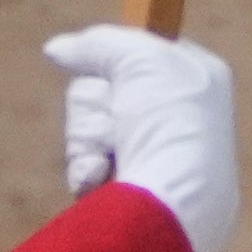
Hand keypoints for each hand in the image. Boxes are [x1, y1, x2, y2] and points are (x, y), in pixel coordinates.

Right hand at [43, 23, 238, 251]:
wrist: (173, 207)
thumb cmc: (171, 122)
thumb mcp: (140, 60)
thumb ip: (98, 43)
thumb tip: (56, 50)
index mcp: (195, 80)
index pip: (142, 53)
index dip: (119, 58)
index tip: (108, 64)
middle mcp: (174, 115)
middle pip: (103, 87)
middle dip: (98, 102)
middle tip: (118, 117)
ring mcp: (148, 155)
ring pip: (87, 125)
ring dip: (91, 136)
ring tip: (113, 154)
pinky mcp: (125, 189)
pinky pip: (83, 163)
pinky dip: (88, 168)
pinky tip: (103, 177)